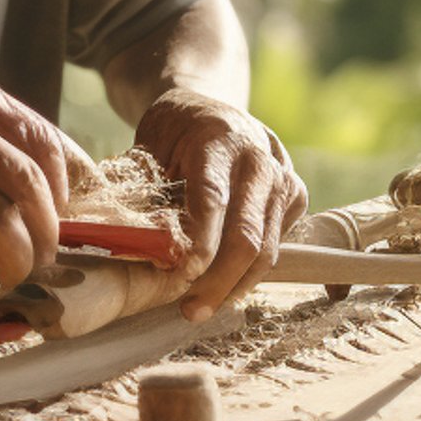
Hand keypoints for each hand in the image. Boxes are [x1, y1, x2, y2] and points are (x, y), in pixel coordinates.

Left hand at [133, 88, 306, 321]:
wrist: (217, 110)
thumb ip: (145, 186)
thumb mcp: (150, 145)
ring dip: (234, 286)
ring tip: (202, 307)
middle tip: (191, 310)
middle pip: (246, 236)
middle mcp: (258, 159)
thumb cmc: (175, 131)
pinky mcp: (295, 196)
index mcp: (217, 141)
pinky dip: (249, 272)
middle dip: (219, 281)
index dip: (200, 242)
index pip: (211, 199)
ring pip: (266, 249)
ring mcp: (282, 179)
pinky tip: (222, 285)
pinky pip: (275, 246)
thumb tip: (125, 235)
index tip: (182, 274)